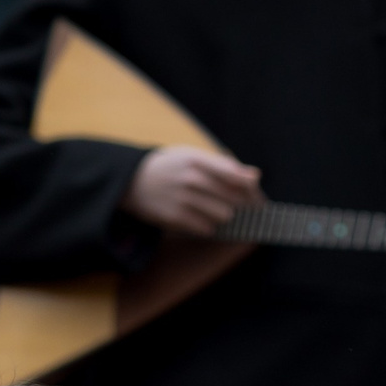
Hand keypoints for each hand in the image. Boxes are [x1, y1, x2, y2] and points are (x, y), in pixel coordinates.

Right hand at [119, 147, 261, 237]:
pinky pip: (206, 228)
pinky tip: (200, 219)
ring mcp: (182, 198)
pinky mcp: (173, 217)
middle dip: (240, 205)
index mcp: (197, 159)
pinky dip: (207, 226)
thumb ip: (224, 166)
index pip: (235, 175)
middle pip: (233, 199)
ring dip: (223, 216)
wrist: (131, 180)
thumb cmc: (170, 167)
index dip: (250, 188)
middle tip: (239, 208)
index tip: (255, 196)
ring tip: (215, 212)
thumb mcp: (193, 157)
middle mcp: (191, 178)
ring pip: (223, 216)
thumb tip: (255, 176)